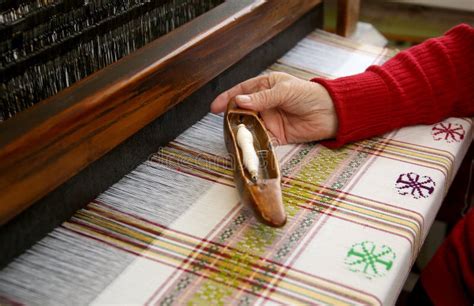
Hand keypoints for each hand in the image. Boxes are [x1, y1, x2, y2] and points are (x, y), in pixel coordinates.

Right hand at [210, 72, 337, 144]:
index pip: (242, 91)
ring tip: (231, 136)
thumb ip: (262, 98)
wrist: (331, 113)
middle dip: (232, 117)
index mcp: (265, 87)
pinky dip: (253, 143)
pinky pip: (260, 140)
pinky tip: (246, 146)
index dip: (227, 98)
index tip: (214, 107)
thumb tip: (239, 101)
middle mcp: (265, 104)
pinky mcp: (276, 136)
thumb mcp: (284, 91)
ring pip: (249, 126)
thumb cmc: (309, 95)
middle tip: (223, 124)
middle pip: (242, 111)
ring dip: (241, 132)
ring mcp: (269, 120)